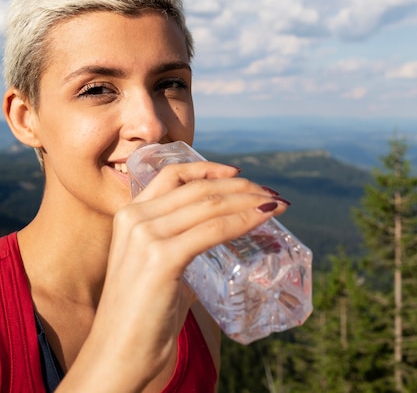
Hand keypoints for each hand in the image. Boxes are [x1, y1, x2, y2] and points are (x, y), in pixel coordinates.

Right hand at [57, 162, 287, 391]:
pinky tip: (262, 218)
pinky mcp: (162, 258)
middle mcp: (135, 218)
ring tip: (273, 202)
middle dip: (239, 186)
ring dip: (248, 200)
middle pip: (197, 188)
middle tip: (268, 191)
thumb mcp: (155, 265)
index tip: (236, 173)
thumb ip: (179, 243)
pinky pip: (214, 230)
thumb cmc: (140, 317)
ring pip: (209, 205)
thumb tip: (217, 234)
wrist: (116, 356)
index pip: (172, 175)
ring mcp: (146, 236)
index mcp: (129, 214)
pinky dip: (243, 220)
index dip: (207, 168)